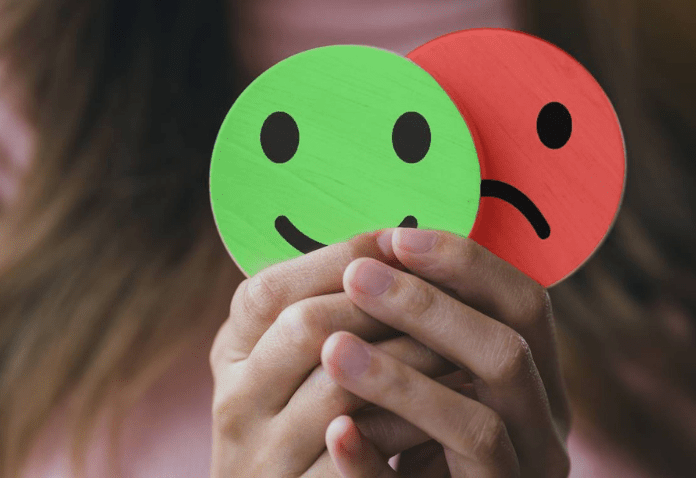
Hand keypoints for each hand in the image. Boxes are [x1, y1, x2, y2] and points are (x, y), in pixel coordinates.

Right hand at [210, 232, 459, 476]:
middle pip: (304, 327)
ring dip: (411, 356)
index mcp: (233, 356)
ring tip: (462, 338)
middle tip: (446, 287)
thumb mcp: (287, 367)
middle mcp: (237, 404)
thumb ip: (321, 313)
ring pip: (341, 387)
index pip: (268, 290)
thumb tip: (392, 242)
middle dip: (383, 301)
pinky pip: (364, 453)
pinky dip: (413, 422)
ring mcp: (267, 458)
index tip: (397, 239)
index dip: (336, 257)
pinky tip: (454, 401)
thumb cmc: (302, 428)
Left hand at [320, 228, 570, 476]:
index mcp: (539, 388)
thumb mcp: (439, 389)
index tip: (397, 237)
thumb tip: (378, 246)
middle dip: (431, 308)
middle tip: (359, 276)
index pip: (526, 306)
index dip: (468, 264)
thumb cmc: (423, 454)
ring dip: (403, 380)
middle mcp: (544, 437)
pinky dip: (378, 464)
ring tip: (332, 348)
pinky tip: (336, 433)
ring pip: (479, 428)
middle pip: (508, 357)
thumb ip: (429, 337)